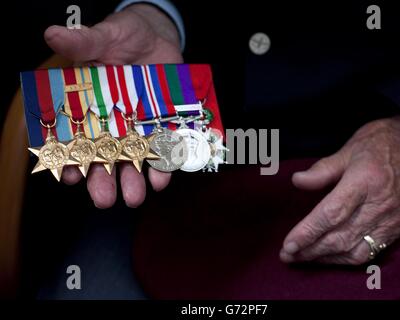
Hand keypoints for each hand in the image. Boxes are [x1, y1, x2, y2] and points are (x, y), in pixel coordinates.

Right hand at [44, 4, 182, 207]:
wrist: (157, 37)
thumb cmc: (123, 37)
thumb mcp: (103, 37)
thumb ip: (84, 42)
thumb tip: (54, 33)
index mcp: (87, 107)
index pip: (74, 137)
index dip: (69, 157)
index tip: (67, 175)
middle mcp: (111, 123)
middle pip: (104, 157)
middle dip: (104, 180)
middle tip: (104, 200)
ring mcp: (138, 127)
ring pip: (133, 160)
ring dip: (135, 180)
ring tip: (137, 195)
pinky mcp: (162, 126)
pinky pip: (163, 149)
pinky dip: (163, 164)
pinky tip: (163, 177)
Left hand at [280, 116, 399, 264]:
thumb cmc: (377, 144)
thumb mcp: (346, 151)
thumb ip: (321, 170)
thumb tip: (297, 181)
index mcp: (364, 181)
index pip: (332, 214)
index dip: (308, 232)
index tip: (289, 244)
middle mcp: (379, 205)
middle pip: (340, 237)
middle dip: (310, 249)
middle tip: (287, 255)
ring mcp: (390, 220)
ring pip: (354, 250)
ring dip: (325, 258)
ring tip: (301, 258)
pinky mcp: (396, 229)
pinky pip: (369, 253)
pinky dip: (345, 259)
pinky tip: (327, 257)